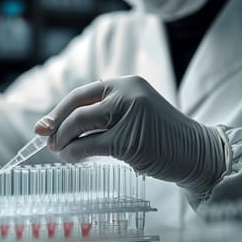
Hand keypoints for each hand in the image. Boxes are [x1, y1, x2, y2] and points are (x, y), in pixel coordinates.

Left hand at [35, 75, 226, 196]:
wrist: (198, 152)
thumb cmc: (162, 136)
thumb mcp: (133, 114)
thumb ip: (104, 114)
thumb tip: (62, 127)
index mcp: (126, 83)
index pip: (82, 94)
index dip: (58, 110)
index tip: (43, 125)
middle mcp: (127, 92)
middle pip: (77, 107)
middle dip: (55, 125)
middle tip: (46, 140)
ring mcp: (128, 114)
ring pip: (79, 124)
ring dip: (63, 140)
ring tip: (59, 151)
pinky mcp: (129, 140)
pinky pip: (89, 145)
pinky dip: (74, 153)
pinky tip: (71, 158)